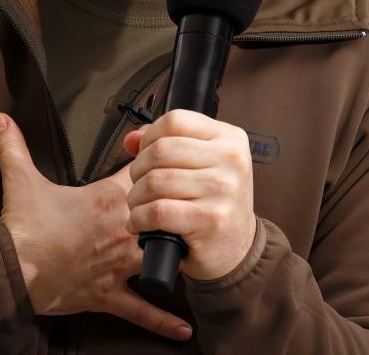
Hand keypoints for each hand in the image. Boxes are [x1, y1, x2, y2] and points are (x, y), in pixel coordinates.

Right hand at [0, 113, 192, 341]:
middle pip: (165, 214)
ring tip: (197, 254)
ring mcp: (119, 264)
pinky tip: (183, 330)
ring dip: (176, 255)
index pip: (145, 174)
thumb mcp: (20, 180)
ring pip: (161, 257)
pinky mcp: (109, 293)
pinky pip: (141, 310)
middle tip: (188, 203)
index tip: (165, 157)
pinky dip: (162, 321)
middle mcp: (122, 230)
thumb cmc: (23, 228)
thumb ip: (13, 146)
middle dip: (175, 209)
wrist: (11, 270)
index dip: (154, 163)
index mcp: (108, 199)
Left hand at [123, 109, 256, 280]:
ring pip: (156, 181)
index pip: (175, 121)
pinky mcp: (212, 219)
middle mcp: (231, 159)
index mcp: (229, 138)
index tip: (145, 155)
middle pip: (161, 150)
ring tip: (138, 205)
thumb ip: (167, 143)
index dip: (149, 137)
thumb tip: (131, 139)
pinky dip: (139, 218)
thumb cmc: (214, 201)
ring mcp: (223, 188)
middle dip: (138, 169)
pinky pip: (158, 211)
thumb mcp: (202, 163)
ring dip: (136, 197)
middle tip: (139, 184)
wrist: (237, 246)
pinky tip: (140, 223)